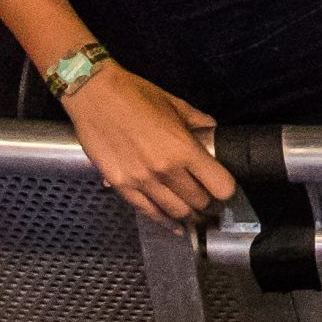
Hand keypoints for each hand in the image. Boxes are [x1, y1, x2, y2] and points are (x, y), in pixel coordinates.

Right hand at [62, 65, 238, 221]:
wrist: (95, 95)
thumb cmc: (137, 94)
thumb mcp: (176, 103)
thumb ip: (199, 122)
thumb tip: (214, 133)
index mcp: (184, 148)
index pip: (220, 185)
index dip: (226, 189)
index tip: (225, 188)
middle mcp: (165, 170)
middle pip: (199, 202)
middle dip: (209, 204)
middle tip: (211, 201)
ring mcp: (142, 182)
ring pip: (176, 212)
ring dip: (189, 215)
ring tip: (195, 214)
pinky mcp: (122, 187)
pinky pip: (149, 213)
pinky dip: (166, 222)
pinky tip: (175, 226)